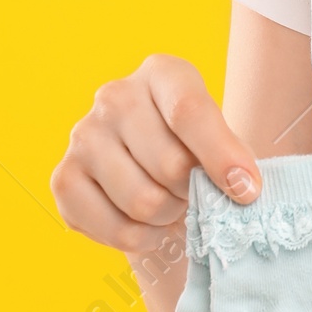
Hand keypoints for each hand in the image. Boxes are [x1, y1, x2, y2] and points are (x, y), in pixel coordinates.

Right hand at [52, 53, 260, 253]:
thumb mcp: (222, 139)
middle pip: (169, 164)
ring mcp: (83, 136)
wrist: (152, 174)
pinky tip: (147, 224)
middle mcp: (115, 96)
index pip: (190, 111)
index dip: (221, 156)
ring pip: (143, 201)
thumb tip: (242, 190)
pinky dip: (141, 238)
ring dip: (169, 216)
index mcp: (162, 73)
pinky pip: (115, 228)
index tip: (248, 191)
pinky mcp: (64, 178)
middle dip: (194, 192)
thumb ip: (232, 157)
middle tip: (195, 192)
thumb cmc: (197, 152)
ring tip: (172, 205)